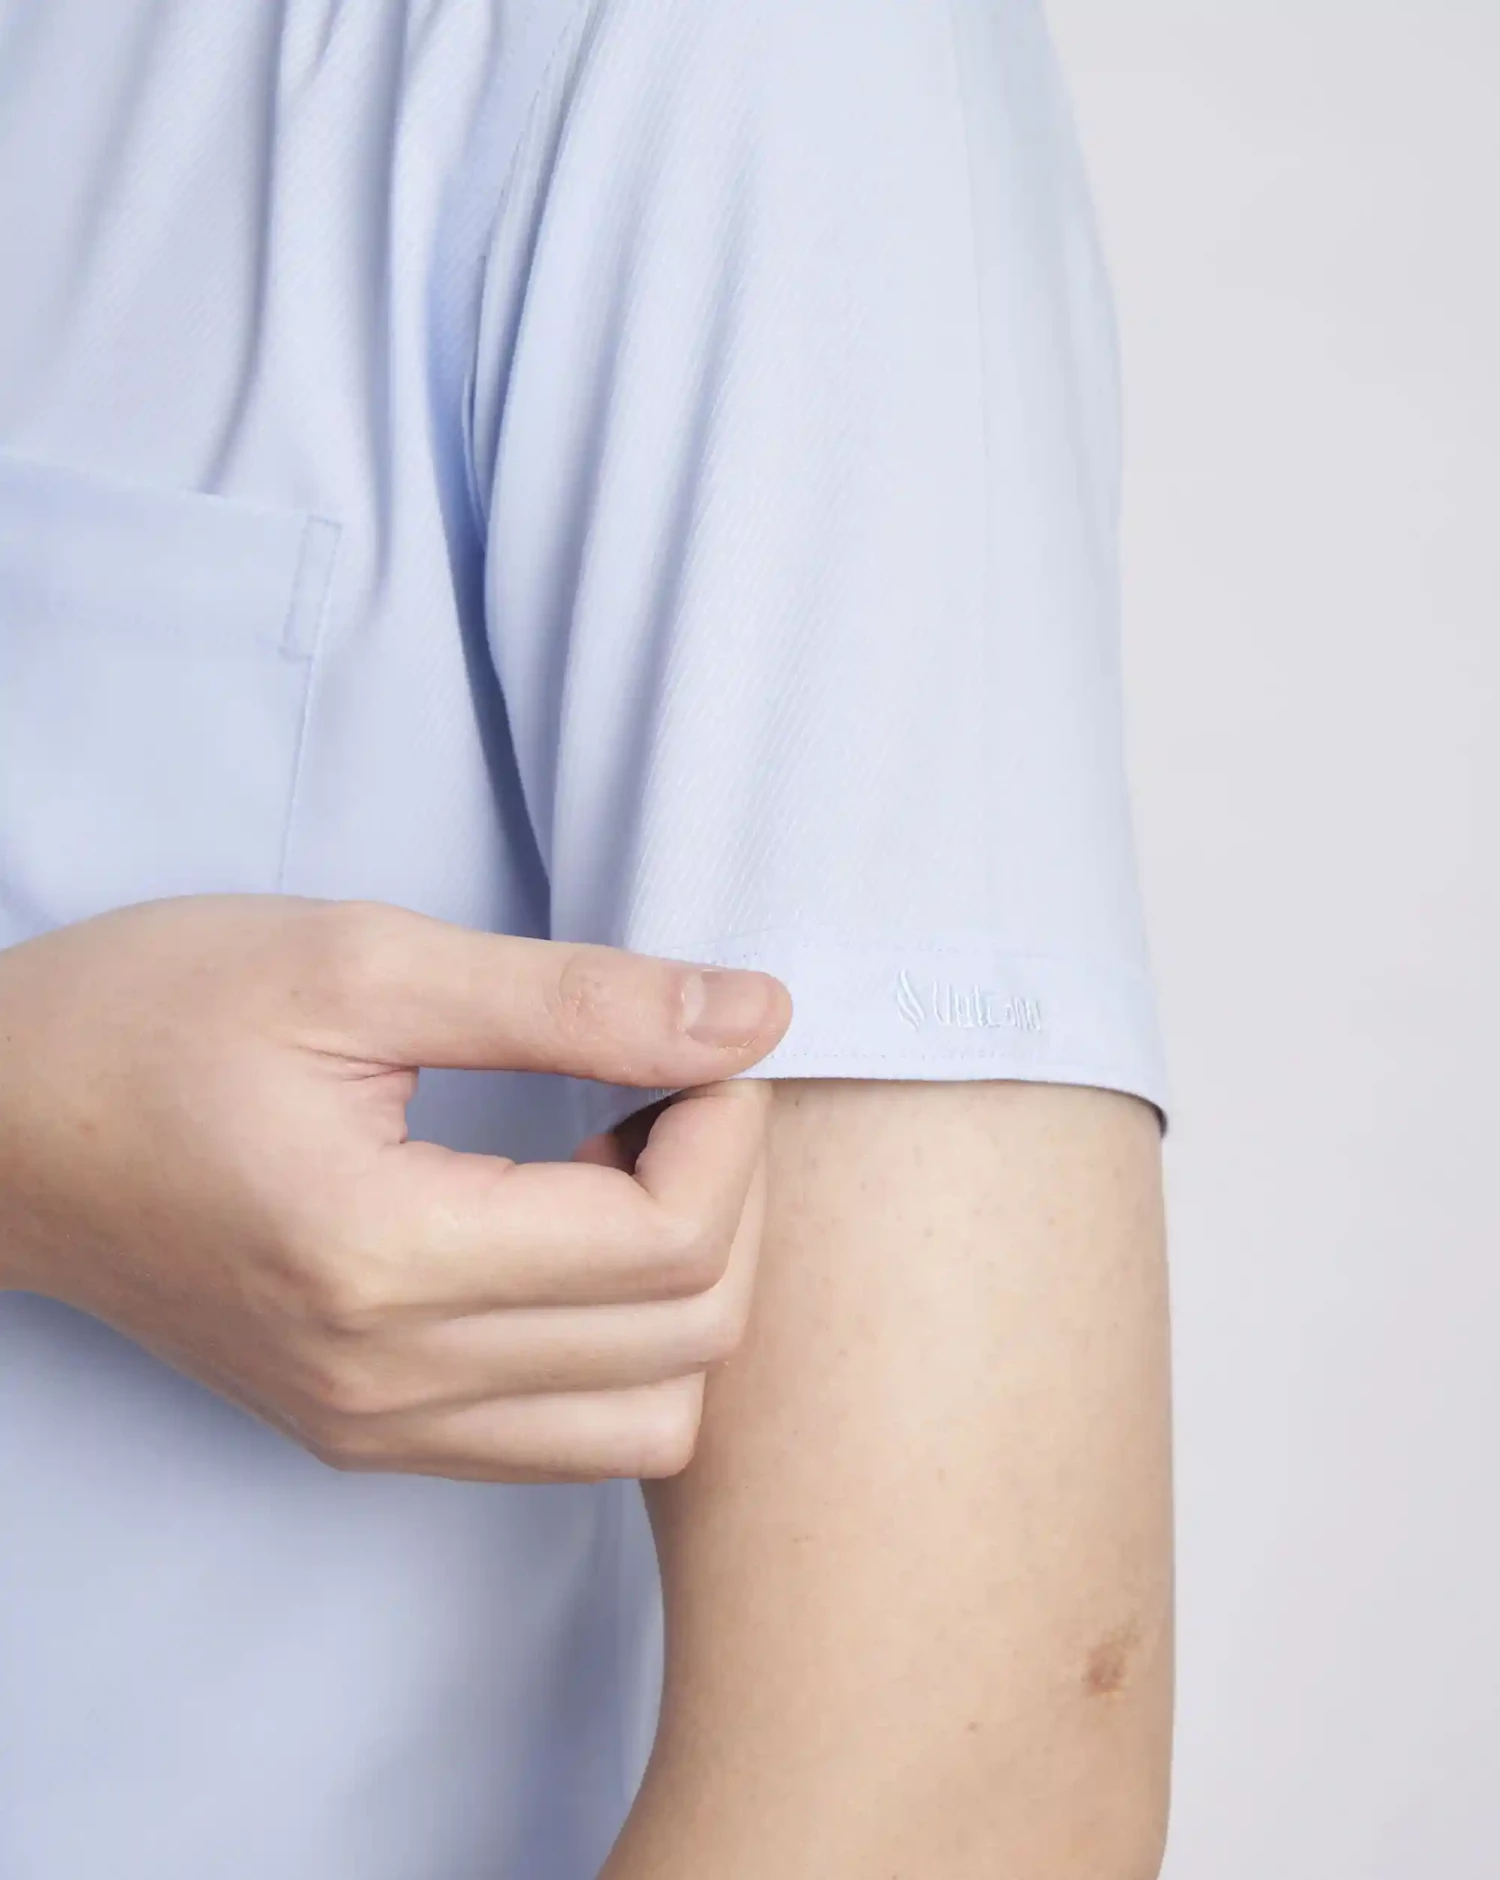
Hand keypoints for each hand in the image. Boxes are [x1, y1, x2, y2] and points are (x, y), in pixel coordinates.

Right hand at [0, 895, 791, 1482]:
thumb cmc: (152, 1018)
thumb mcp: (365, 963)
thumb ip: (576, 999)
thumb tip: (754, 1015)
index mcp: (381, 1260)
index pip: (667, 1247)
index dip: (731, 1131)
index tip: (702, 1042)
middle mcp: (387, 1384)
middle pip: (687, 1344)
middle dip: (730, 1200)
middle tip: (674, 1088)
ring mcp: (375, 1429)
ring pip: (650, 1423)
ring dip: (686, 1289)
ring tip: (623, 1165)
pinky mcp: (364, 1435)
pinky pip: (569, 1438)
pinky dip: (622, 1344)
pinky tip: (571, 1230)